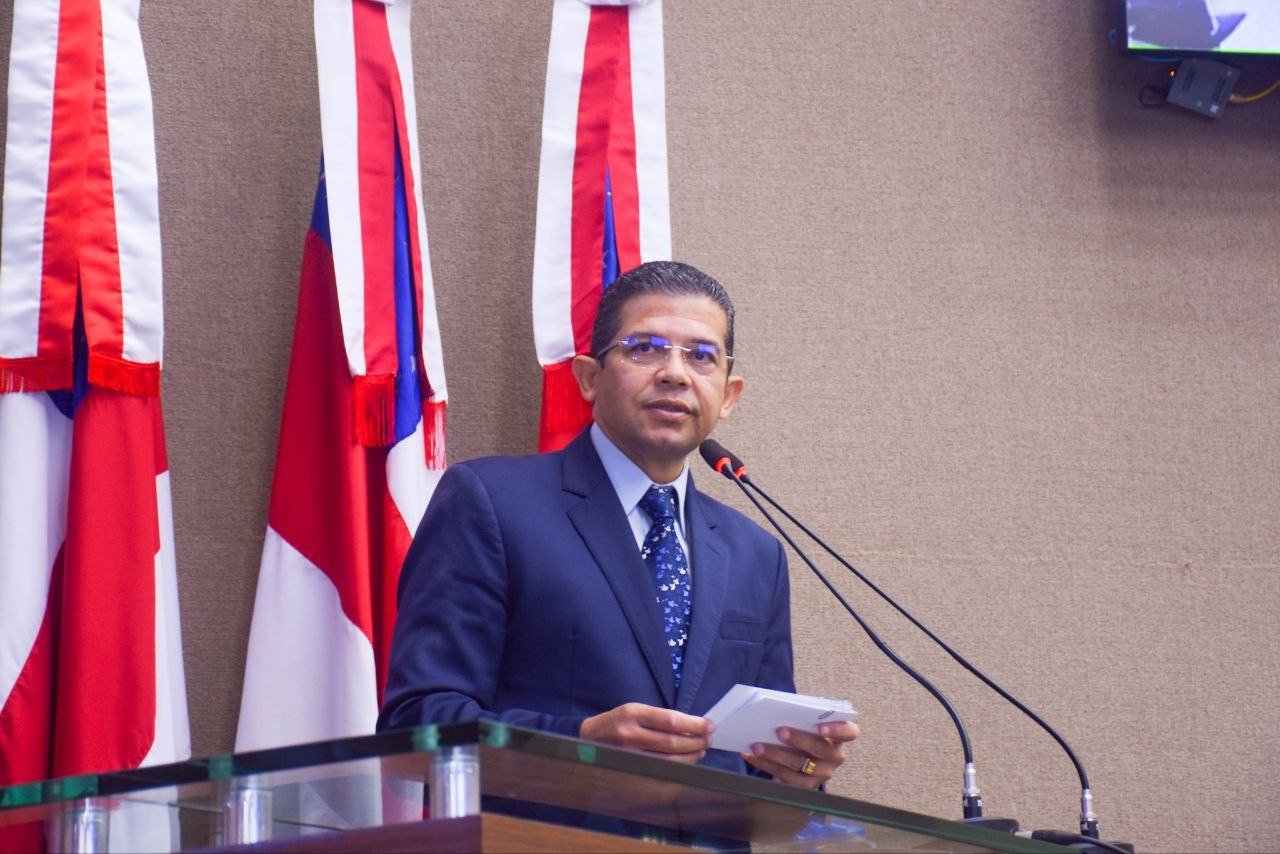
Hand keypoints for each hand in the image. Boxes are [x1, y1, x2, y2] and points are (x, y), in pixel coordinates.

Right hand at [579, 702, 712, 762]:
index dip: (693, 725)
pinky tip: (686, 763)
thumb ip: (658, 717)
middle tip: (708, 738)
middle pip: (672, 742)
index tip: (708, 725)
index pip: (671, 721)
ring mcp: (629, 755)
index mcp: (633, 714)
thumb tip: (691, 725)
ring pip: (668, 761)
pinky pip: (659, 772)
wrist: (586, 739)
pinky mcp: (629, 770)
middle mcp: (630, 735)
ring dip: (690, 756)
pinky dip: (677, 768)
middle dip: (696, 741)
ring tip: (701, 750)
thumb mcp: (633, 710)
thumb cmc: (615, 722)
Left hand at [742, 720, 859, 788]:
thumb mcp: (808, 722)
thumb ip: (803, 715)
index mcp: (840, 738)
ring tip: (757, 745)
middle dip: (798, 739)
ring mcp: (821, 774)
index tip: (821, 727)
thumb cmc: (804, 732)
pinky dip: (765, 764)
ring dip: (775, 754)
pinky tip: (751, 755)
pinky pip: (783, 777)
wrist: (801, 759)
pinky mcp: (804, 787)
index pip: (849, 732)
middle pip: (820, 750)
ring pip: (799, 765)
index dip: (837, 730)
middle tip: (780, 731)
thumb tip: (781, 708)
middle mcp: (834, 758)